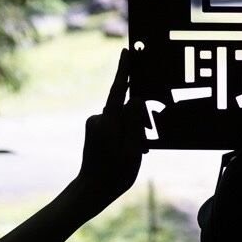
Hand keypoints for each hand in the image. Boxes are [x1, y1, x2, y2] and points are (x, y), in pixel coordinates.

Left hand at [75, 48, 148, 208]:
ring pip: (124, 118)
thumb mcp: (132, 148)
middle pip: (127, 107)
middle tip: (149, 141)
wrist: (92, 191)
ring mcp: (96, 124)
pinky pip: (118, 125)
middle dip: (141, 120)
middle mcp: (99, 118)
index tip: (126, 51)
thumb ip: (135, 121)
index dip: (124, 70)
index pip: (118, 89)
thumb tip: (136, 99)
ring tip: (140, 151)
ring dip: (135, 130)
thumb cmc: (114, 173)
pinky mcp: (97, 130)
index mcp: (107, 121)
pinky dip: (128, 134)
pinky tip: (133, 151)